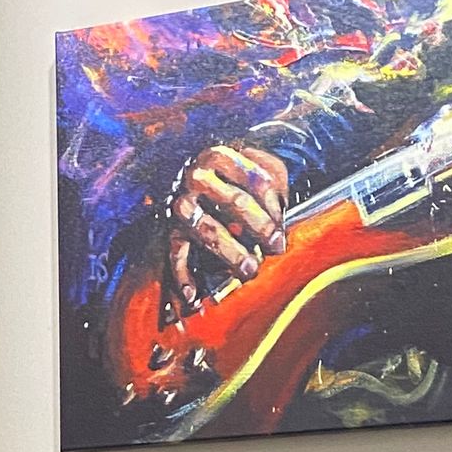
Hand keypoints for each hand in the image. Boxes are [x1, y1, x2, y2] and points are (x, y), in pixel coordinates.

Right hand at [163, 143, 289, 318]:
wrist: (187, 177)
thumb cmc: (232, 177)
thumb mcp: (253, 166)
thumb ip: (272, 181)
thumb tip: (280, 216)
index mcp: (218, 156)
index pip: (255, 179)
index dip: (274, 205)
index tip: (283, 223)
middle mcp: (195, 176)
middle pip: (235, 202)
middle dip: (260, 227)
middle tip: (276, 247)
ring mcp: (180, 204)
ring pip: (208, 230)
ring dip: (231, 253)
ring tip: (249, 269)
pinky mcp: (168, 230)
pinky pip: (176, 255)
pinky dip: (183, 278)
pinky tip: (193, 296)